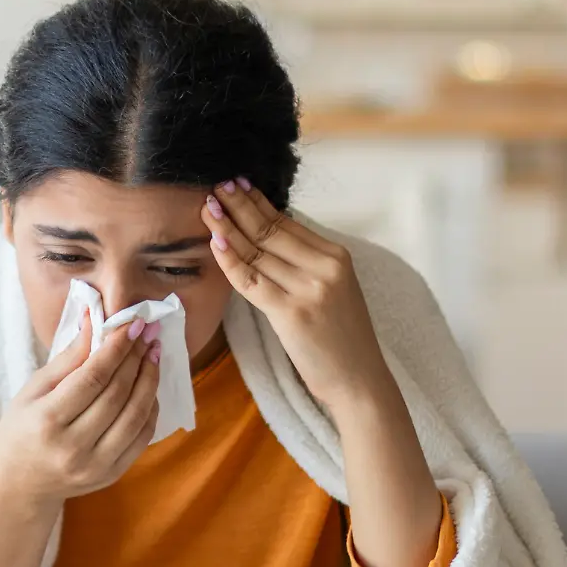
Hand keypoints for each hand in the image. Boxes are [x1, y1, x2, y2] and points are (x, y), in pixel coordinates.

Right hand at [0, 310, 160, 510]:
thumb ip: (68, 357)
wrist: (20, 484)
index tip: (134, 324)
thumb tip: (95, 320)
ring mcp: (95, 465)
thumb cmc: (22, 429)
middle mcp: (73, 446)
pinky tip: (149, 387)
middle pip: (117, 394)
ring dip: (149, 380)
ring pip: (135, 415)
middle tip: (147, 334)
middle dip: (136, 358)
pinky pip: (142, 437)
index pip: (93, 377)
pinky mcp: (111, 475)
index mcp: (48, 420)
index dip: (117, 348)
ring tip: (153, 355)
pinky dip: (150, 408)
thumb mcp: (33, 389)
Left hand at [202, 178, 390, 418]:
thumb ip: (306, 264)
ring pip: (258, 251)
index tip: (237, 186)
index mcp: (336, 257)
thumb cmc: (341, 339)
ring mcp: (309, 289)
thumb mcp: (333, 291)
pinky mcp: (291, 312)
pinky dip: (230, 260)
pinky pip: (251, 280)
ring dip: (228, 227)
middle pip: (270, 230)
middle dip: (239, 206)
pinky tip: (215, 243)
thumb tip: (267, 237)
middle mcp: (325, 267)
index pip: (288, 223)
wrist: (358, 380)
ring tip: (208, 208)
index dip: (258, 203)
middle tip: (215, 187)